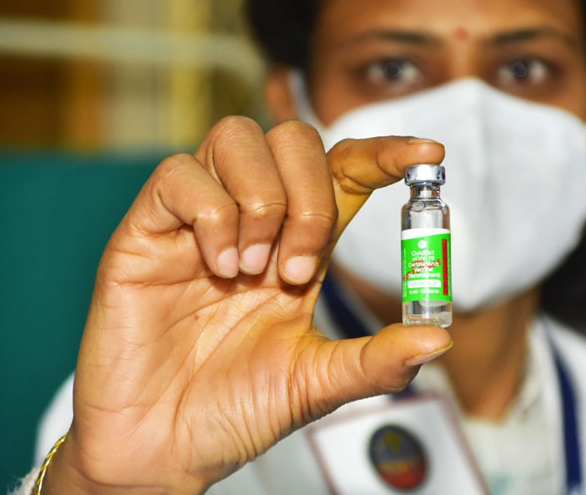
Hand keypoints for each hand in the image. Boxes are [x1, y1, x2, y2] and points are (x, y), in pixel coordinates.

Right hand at [44, 117, 450, 493]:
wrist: (164, 447)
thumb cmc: (235, 409)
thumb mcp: (317, 381)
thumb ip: (377, 359)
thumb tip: (439, 339)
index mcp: (300, 246)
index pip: (344, 170)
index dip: (384, 153)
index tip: (426, 155)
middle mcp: (253, 220)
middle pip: (295, 140)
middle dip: (310, 196)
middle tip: (298, 270)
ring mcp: (198, 220)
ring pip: (238, 138)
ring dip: (261, 200)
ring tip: (253, 269)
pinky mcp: (146, 230)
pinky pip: (178, 175)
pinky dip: (209, 213)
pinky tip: (217, 267)